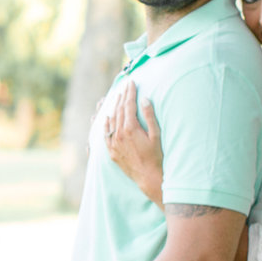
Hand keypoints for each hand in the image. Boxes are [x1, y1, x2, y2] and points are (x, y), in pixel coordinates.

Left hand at [104, 81, 164, 204]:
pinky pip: (105, 135)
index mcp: (130, 128)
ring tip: (117, 97)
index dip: (130, 92)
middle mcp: (119, 134)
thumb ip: (150, 116)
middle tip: (125, 86)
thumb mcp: (156, 135)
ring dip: (114, 107)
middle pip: (119, 110)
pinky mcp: (112, 151)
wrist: (148, 177)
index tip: (132, 83)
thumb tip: (144, 99)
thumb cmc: (156, 156)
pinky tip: (106, 118)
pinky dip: (105, 124)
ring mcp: (114, 143)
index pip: (129, 105)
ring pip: (111, 120)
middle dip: (122, 96)